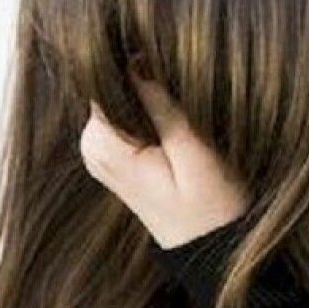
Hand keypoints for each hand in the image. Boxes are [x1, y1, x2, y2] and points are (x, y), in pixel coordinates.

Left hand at [78, 70, 250, 249]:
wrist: (214, 253)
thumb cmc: (212, 209)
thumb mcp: (193, 152)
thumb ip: (161, 105)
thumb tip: (135, 58)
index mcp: (104, 146)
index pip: (98, 81)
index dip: (126, 61)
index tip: (155, 54)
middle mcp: (94, 150)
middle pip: (107, 88)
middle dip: (139, 77)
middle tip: (178, 84)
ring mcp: (103, 156)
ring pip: (118, 100)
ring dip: (147, 94)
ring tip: (180, 106)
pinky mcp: (118, 160)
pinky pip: (124, 117)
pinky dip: (147, 110)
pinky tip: (173, 119)